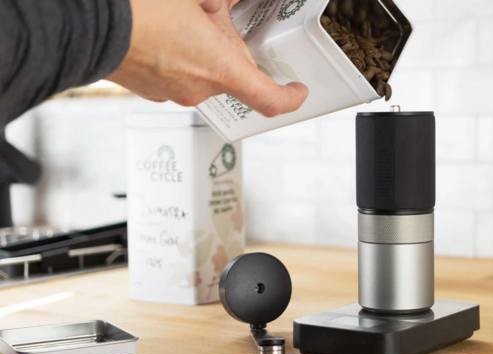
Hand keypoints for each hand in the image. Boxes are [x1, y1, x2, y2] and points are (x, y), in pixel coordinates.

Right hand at [107, 0, 308, 116]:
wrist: (90, 26)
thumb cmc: (141, 11)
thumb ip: (220, 1)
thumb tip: (225, 1)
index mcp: (219, 68)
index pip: (268, 99)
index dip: (289, 98)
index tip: (297, 91)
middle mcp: (200, 89)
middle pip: (231, 73)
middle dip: (228, 46)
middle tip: (211, 16)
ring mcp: (173, 92)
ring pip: (203, 71)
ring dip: (201, 49)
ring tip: (180, 19)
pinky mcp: (152, 90)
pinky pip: (178, 74)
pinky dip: (179, 56)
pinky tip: (163, 32)